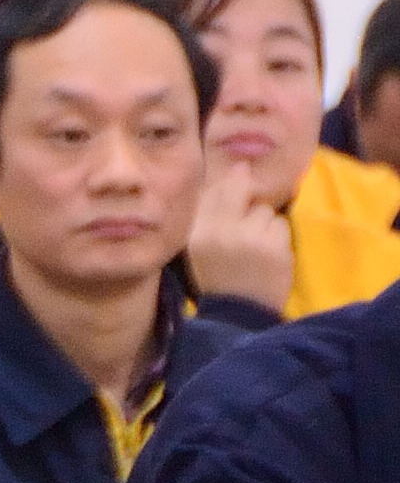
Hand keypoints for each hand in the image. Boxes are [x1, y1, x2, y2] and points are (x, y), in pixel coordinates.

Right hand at [187, 165, 293, 312]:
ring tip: (255, 248)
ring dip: (264, 226)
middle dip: (249, 209)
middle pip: (247, 198)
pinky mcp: (276, 249)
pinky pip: (281, 227)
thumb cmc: (218, 275)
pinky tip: (267, 255)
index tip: (242, 170)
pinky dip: (277, 238)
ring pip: (266, 213)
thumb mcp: (200, 245)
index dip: (235, 177)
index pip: (220, 191)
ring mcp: (252, 240)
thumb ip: (213, 210)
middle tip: (243, 232)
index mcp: (200, 232)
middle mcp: (224, 232)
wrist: (239, 312)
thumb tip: (238, 170)